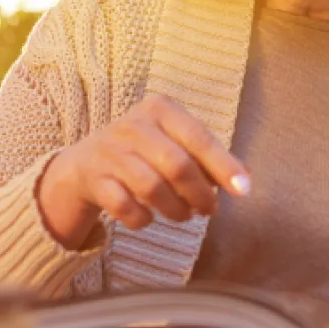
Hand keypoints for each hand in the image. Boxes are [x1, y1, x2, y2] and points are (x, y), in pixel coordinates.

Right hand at [38, 93, 250, 247]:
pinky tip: (148, 217)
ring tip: (184, 215)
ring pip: (150, 187)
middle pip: (176, 164)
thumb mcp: (173, 142)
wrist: (83, 164)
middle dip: (200, 193)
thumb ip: (207, 158)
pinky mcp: (92, 178)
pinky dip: (142, 218)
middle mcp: (132, 125)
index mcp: (159, 109)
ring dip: (175, 209)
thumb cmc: (144, 152)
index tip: (244, 190)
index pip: (198, 138)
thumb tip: (245, 179)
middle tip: (210, 210)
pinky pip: (124, 206)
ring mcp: (109, 151)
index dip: (223, 165)